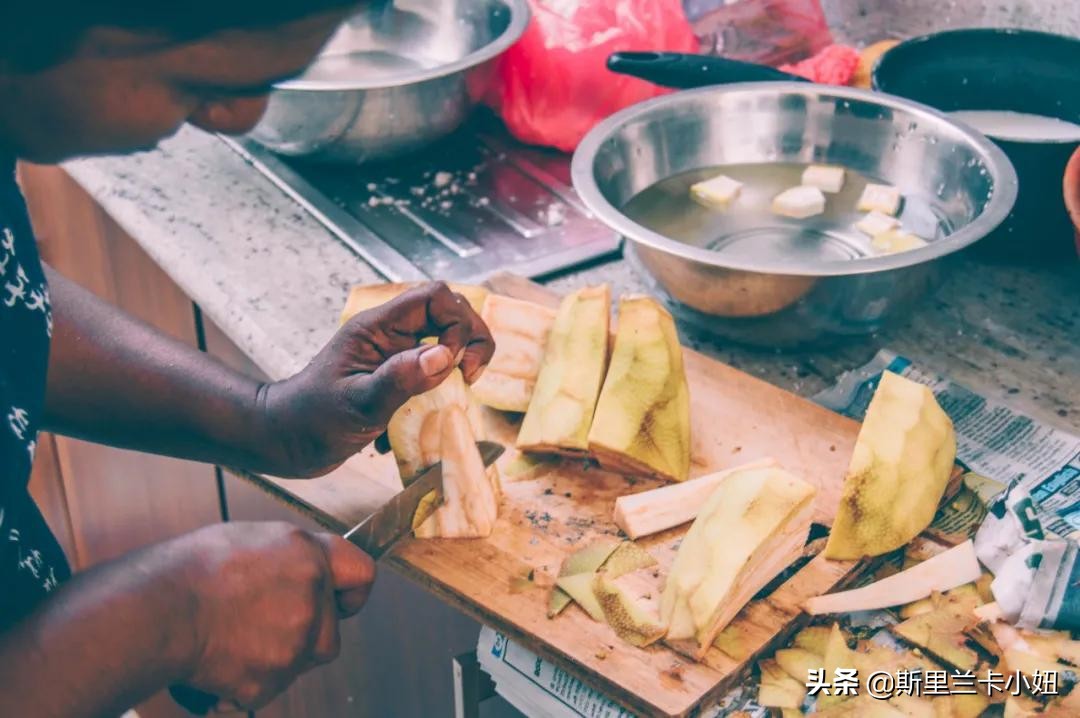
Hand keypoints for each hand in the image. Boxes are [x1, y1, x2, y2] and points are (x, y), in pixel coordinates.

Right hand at [172, 522, 374, 709]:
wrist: (157, 609)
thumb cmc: (191, 570)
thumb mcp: (251, 539)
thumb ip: (290, 559)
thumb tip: (301, 571)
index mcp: (308, 555)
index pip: (362, 574)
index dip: (350, 592)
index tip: (340, 602)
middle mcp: (311, 595)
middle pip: (331, 632)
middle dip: (306, 635)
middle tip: (262, 625)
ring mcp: (295, 640)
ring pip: (303, 662)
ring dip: (280, 658)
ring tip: (236, 639)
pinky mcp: (272, 678)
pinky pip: (270, 688)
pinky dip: (248, 682)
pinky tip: (221, 660)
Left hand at [255, 281, 494, 476]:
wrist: (287, 441)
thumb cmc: (312, 420)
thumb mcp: (358, 403)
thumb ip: (399, 378)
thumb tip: (444, 355)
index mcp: (378, 327)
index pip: (435, 297)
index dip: (457, 323)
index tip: (456, 363)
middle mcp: (391, 334)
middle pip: (450, 312)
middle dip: (470, 339)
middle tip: (469, 377)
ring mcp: (395, 353)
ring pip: (446, 339)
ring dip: (461, 362)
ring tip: (460, 390)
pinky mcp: (398, 375)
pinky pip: (434, 368)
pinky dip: (444, 387)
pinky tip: (430, 413)